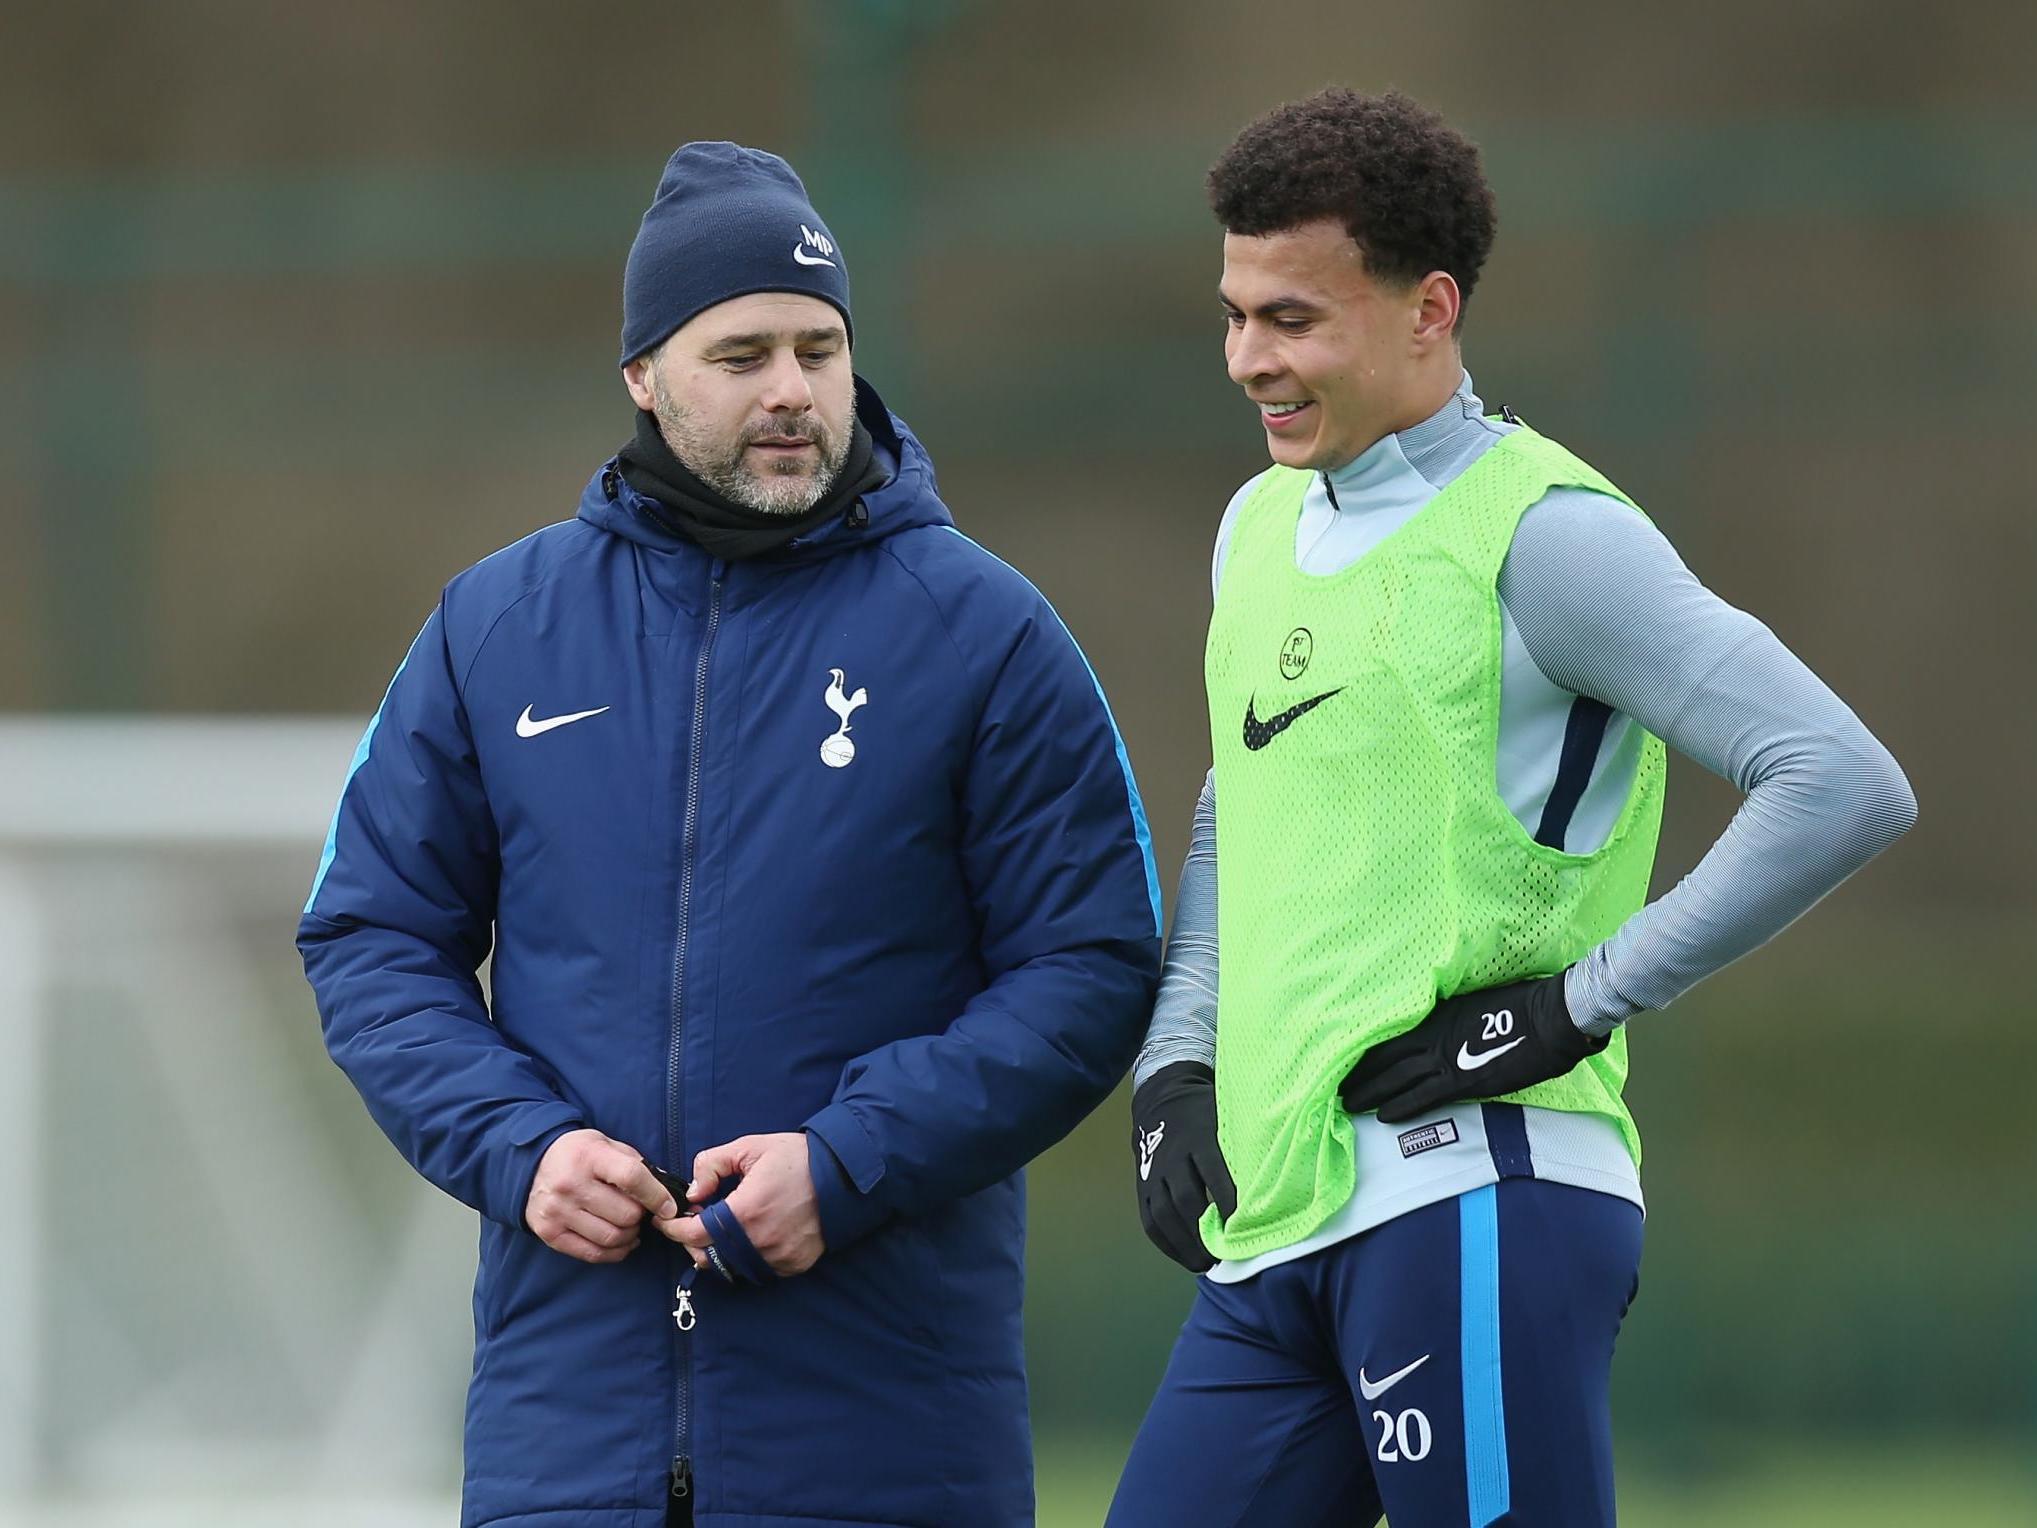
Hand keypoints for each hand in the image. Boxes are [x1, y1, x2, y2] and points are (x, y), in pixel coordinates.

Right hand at [525, 1128, 678, 1263]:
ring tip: (631, 1226)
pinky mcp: (550, 1234)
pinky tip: (620, 1241)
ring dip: (630, 1236)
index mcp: (589, 1157)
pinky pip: (593, 1253)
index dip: (657, 1196)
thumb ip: (635, 1164)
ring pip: (612, 1237)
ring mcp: (558, 1212)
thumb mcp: (606, 1145)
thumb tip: (665, 1193)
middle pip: (625, 1214)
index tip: (669, 1207)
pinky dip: (614, 1252)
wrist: (531, 1164)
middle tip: (642, 1212)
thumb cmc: (578, 1154)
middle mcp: (571, 1185)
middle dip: (642, 1216)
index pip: (631, 1178)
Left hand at [658, 1133, 824, 1276]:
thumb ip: (711, 1165)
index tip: (664, 1222)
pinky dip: (744, 1259)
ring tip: (718, 1231)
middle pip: (708, 1257)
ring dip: (717, 1253)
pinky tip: (746, 1239)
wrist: (843, 1175)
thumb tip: (693, 1192)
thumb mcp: (749, 1148)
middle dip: (691, 1243)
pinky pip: (758, 1271)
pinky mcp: (793, 1264)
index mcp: (745, 1211)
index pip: (695, 1234)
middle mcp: (760, 1241)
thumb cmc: (796, 1158)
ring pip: (731, 1268)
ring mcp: (778, 1256)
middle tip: (692, 1223)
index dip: (674, 1230)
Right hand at [1131, 1062, 1235, 1272]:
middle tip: (1225, 1256)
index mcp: (1199, 1136)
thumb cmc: (1206, 1115)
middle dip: (1204, 1231)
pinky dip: (1166, 1243)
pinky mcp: (1141, 1187)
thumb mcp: (1227, 1118)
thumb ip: (1245, 1144)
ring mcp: (1153, 1172)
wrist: (1161, 1102)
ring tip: (1206, 1264)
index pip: (1213, 1173)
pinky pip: (1149, 1220)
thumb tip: (1276, 1176)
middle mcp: (1173, 1155)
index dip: (1228, 1202)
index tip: (1244, 1229)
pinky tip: (1185, 1257)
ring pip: (1164, 1213)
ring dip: (1184, 1243)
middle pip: (1186, 1197)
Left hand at [1340, 973, 1605, 1123]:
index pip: (1391, 1031)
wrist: (1552, 1017)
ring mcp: (1447, 1060)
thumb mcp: (1478, 998)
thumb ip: (1455, 1013)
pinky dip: (1401, 1106)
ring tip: (1346, 1103)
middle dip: (1359, 1072)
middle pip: (1385, 1056)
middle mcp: (1435, 1036)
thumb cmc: (1524, 1003)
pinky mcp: (1463, 1082)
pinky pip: (1424, 1097)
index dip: (1367, 1047)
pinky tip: (1381, 1116)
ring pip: (1396, 1078)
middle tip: (1335, 1084)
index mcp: (1438, 1014)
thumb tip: (1443, 1018)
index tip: (1345, 1053)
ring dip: (1370, 1092)